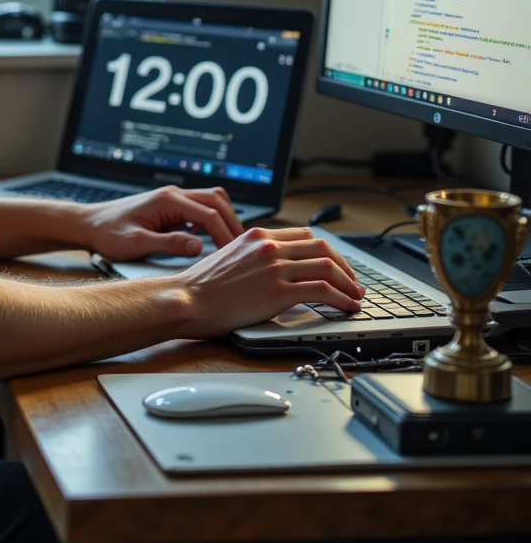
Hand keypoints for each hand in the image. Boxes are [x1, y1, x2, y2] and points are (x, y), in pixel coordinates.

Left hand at [80, 186, 242, 261]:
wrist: (90, 224)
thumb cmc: (109, 233)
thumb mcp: (136, 243)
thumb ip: (168, 244)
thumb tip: (199, 247)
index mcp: (167, 200)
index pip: (208, 214)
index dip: (225, 234)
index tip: (235, 254)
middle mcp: (174, 194)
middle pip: (217, 201)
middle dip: (232, 223)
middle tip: (243, 248)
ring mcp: (173, 199)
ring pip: (212, 200)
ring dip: (225, 218)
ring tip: (233, 244)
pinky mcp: (172, 207)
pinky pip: (201, 209)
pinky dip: (213, 221)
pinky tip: (213, 240)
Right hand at [175, 225, 364, 338]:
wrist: (187, 300)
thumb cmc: (201, 287)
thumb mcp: (230, 258)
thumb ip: (256, 257)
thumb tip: (278, 271)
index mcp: (258, 235)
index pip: (305, 236)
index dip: (327, 252)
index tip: (335, 267)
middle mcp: (269, 246)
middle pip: (322, 247)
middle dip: (344, 267)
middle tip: (352, 283)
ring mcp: (275, 267)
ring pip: (328, 267)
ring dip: (348, 284)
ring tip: (355, 297)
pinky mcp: (278, 291)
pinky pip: (323, 290)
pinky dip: (342, 298)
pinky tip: (347, 307)